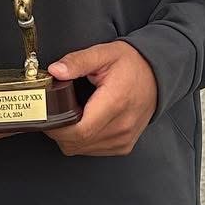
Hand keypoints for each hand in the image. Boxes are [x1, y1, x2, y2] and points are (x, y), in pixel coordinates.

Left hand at [47, 40, 157, 156]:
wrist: (158, 75)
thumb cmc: (132, 65)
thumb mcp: (104, 53)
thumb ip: (78, 61)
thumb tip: (56, 70)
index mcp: (114, 103)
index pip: (78, 131)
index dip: (56, 128)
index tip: (47, 116)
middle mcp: (121, 126)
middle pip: (76, 143)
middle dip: (58, 131)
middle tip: (54, 113)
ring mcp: (123, 138)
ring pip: (82, 150)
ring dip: (69, 137)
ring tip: (70, 116)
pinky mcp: (124, 145)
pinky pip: (93, 150)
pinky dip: (82, 141)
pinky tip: (84, 123)